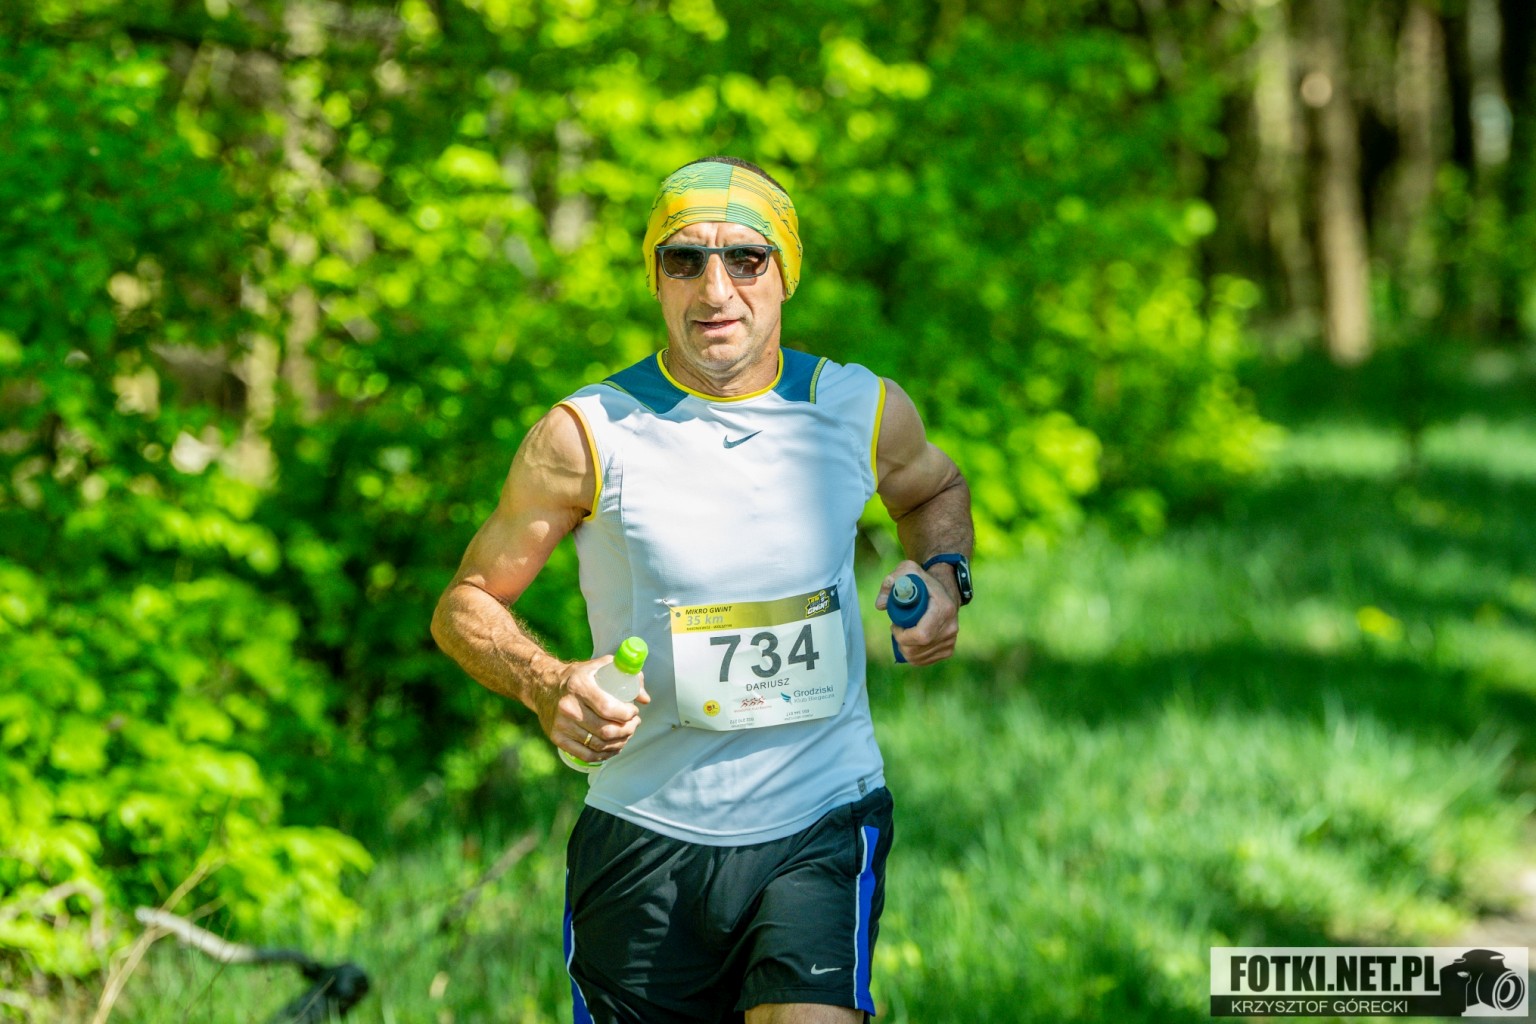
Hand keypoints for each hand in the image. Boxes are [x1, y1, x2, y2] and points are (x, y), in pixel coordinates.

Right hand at [534, 655, 650, 762]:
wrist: (543, 685)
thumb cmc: (578, 676)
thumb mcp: (600, 667)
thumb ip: (626, 675)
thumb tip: (644, 699)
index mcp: (579, 685)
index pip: (609, 708)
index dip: (627, 714)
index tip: (634, 711)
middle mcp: (568, 706)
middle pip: (606, 730)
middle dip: (627, 730)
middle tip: (634, 724)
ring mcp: (561, 725)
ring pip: (598, 744)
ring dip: (619, 743)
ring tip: (626, 734)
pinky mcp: (556, 738)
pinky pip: (585, 755)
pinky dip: (604, 755)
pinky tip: (613, 748)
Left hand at [875, 560, 959, 664]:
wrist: (945, 589)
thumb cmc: (922, 581)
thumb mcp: (907, 571)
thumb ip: (891, 582)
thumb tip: (881, 605)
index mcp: (943, 609)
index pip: (921, 635)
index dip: (903, 636)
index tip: (894, 626)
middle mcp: (951, 627)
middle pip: (918, 649)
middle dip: (901, 643)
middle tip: (897, 630)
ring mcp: (951, 639)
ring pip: (920, 657)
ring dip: (905, 649)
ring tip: (904, 634)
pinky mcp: (949, 648)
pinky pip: (926, 660)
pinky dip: (914, 656)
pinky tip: (911, 643)